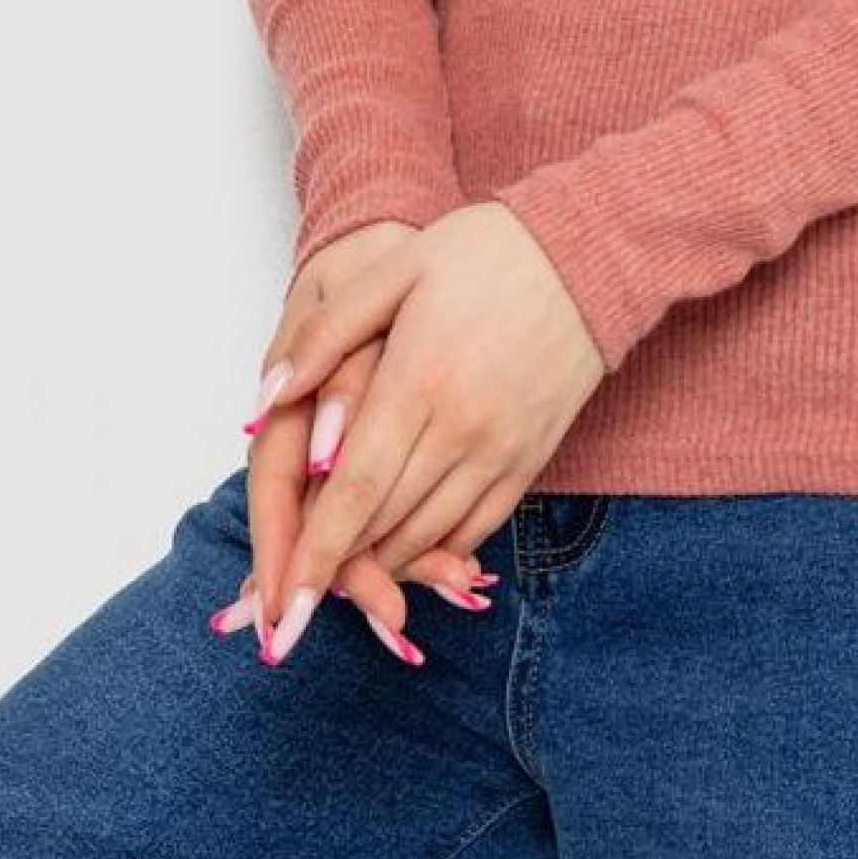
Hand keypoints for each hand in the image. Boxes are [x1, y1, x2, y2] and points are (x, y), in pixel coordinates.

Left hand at [255, 204, 607, 659]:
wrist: (590, 256)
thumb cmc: (485, 253)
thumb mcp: (396, 270)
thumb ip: (325, 335)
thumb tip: (266, 400)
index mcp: (418, 380)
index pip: (353, 491)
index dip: (315, 554)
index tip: (285, 606)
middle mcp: (461, 428)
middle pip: (383, 525)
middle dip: (334, 572)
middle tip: (294, 603)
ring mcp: (501, 449)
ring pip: (426, 535)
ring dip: (378, 565)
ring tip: (340, 580)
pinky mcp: (531, 459)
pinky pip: (476, 528)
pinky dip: (434, 552)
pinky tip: (403, 555)